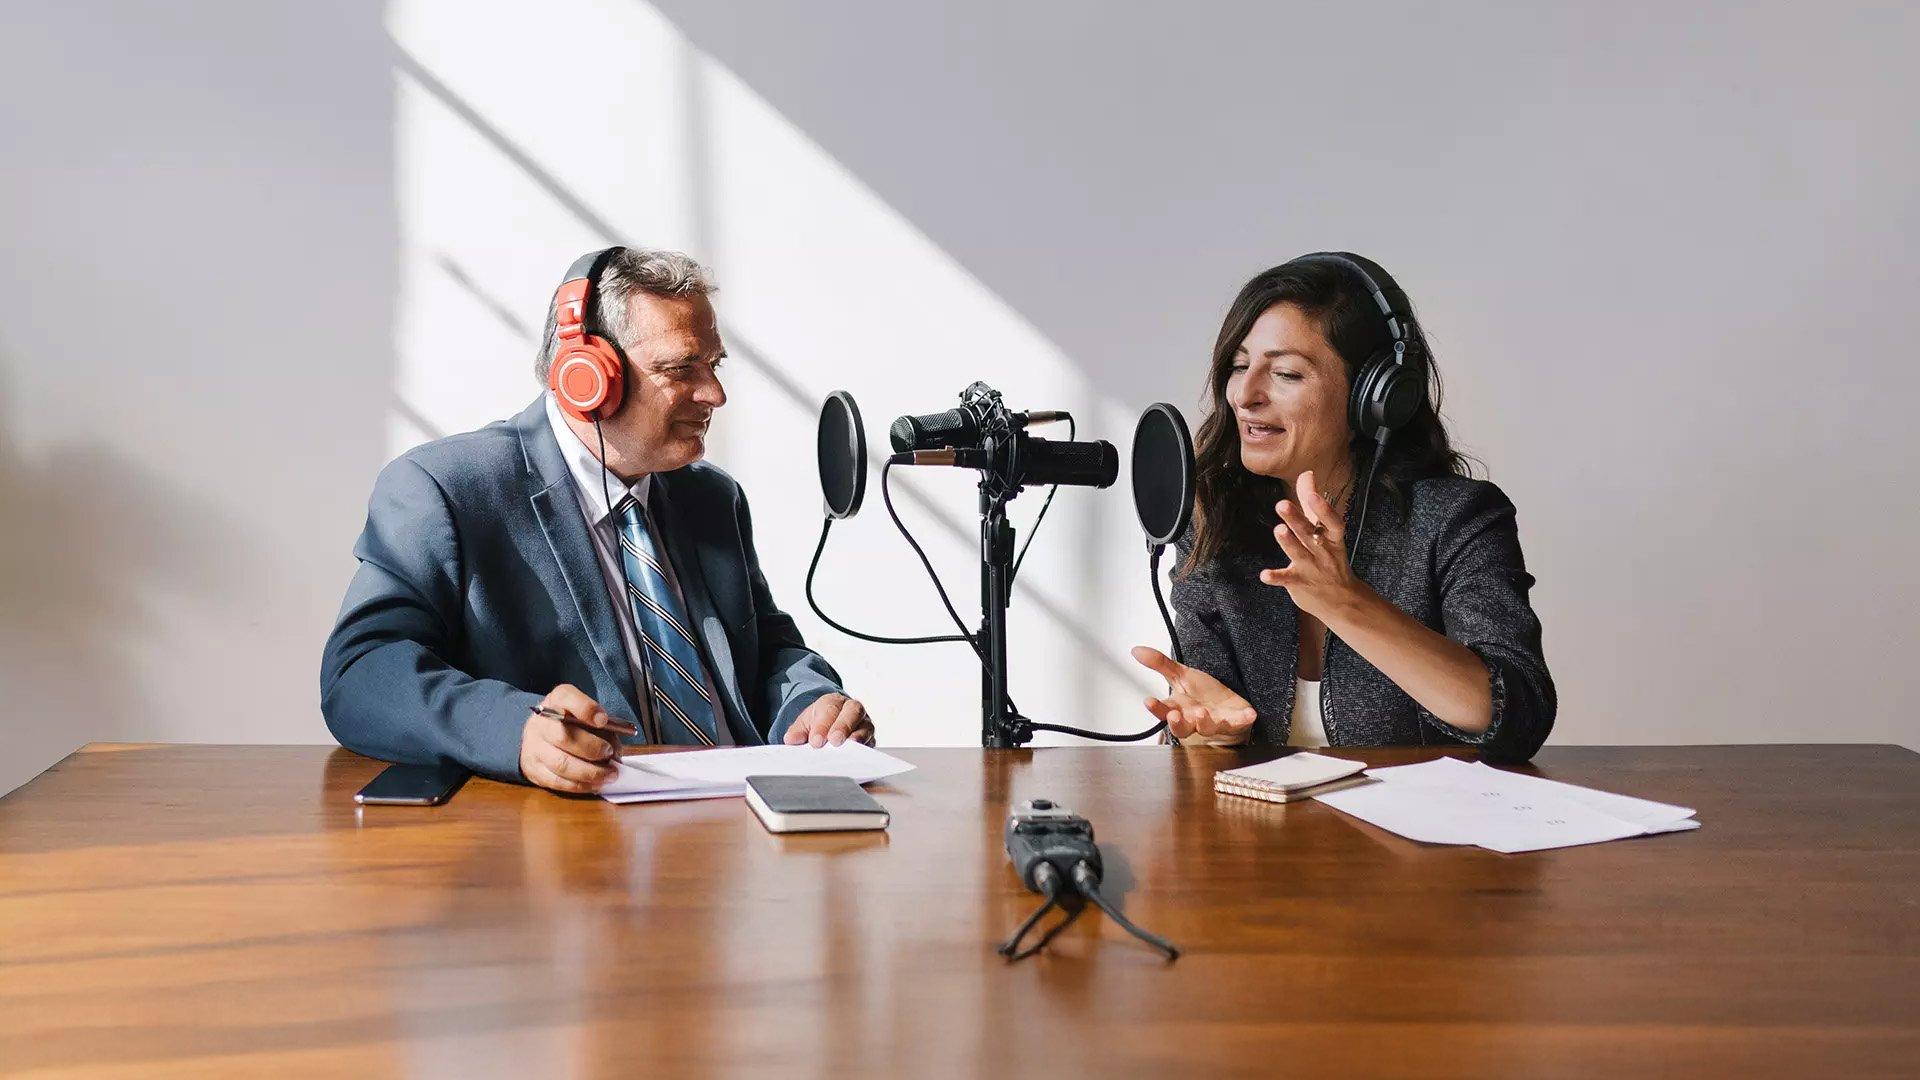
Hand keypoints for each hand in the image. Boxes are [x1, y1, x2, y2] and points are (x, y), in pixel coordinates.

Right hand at [519, 684, 624, 793]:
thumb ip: (601, 725)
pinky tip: (596, 784)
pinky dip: (581, 785)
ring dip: (590, 772)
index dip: (585, 709)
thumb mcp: (585, 712)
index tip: (603, 720)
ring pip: (561, 763)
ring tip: (609, 774)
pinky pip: (558, 781)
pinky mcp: (534, 770)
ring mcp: (534, 747)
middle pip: (563, 736)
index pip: (566, 697)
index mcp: (556, 701)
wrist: (539, 735)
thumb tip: (615, 749)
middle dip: (592, 748)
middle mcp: (540, 723)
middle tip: (610, 754)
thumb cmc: (569, 722)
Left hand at [782, 693, 875, 746]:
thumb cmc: (819, 722)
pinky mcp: (870, 738)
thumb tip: (791, 740)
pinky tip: (856, 758)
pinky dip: (865, 749)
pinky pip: (871, 742)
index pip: (830, 709)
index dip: (823, 725)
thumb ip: (797, 731)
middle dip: (843, 726)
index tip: (816, 741)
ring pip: (866, 726)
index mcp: (834, 701)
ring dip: (858, 737)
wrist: (832, 722)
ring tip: (849, 749)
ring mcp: (864, 723)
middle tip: (834, 741)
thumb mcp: (805, 723)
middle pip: (853, 712)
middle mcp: (852, 709)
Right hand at [1130, 645, 1256, 743]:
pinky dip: (1244, 720)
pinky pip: (1239, 723)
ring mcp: (1215, 723)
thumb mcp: (1181, 675)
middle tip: (1175, 715)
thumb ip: (1160, 664)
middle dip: (1178, 723)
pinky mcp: (1235, 723)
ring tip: (1202, 713)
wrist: (1227, 706)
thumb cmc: (1203, 695)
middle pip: (1182, 728)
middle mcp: (1194, 720)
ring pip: (1207, 728)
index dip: (1156, 708)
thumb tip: (1136, 650)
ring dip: (1205, 723)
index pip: (1164, 711)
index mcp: (1180, 709)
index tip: (1149, 701)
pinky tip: (1249, 714)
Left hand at [1259, 469, 1365, 620]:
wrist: (1343, 601)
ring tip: (1278, 530)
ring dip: (1288, 543)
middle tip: (1281, 504)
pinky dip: (1276, 577)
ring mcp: (1312, 569)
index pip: (1332, 522)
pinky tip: (1264, 575)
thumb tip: (1307, 473)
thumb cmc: (1331, 558)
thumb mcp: (1326, 531)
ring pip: (1299, 554)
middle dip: (1297, 519)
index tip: (1313, 494)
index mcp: (1332, 538)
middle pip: (1309, 533)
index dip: (1324, 509)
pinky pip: (1287, 579)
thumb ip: (1312, 504)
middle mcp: (1323, 551)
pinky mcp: (1300, 583)